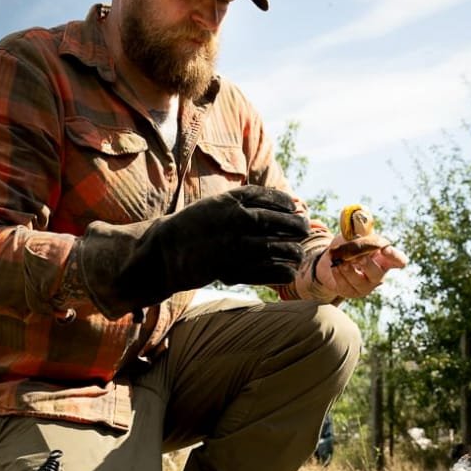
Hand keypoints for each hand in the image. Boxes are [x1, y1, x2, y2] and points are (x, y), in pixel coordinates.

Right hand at [112, 185, 309, 309]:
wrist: (167, 251)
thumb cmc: (194, 226)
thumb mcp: (215, 205)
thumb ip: (242, 203)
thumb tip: (277, 205)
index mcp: (230, 201)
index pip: (268, 197)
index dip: (285, 202)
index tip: (295, 207)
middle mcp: (235, 221)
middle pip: (277, 221)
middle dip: (296, 225)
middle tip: (304, 228)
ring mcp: (235, 246)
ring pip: (276, 247)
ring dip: (293, 250)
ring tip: (298, 252)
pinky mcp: (233, 268)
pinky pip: (266, 271)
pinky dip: (281, 272)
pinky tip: (289, 272)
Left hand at [305, 236, 407, 301]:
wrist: (332, 258)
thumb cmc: (349, 245)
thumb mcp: (354, 235)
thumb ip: (359, 234)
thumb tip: (360, 235)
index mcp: (385, 259)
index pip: (399, 261)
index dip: (394, 256)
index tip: (384, 248)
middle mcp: (378, 275)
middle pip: (378, 274)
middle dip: (367, 264)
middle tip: (357, 257)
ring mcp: (365, 286)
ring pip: (360, 281)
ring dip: (349, 269)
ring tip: (341, 260)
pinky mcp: (351, 291)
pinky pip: (345, 285)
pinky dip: (339, 274)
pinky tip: (335, 266)